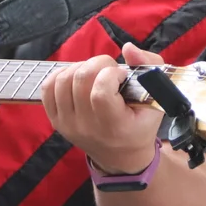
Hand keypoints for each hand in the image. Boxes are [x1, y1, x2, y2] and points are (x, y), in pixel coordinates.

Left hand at [40, 43, 165, 172]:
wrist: (121, 157)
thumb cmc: (140, 125)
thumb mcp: (157, 99)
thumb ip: (148, 66)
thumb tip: (127, 48)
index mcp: (114, 126)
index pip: (101, 92)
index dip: (111, 74)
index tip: (122, 76)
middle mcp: (87, 127)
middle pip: (81, 79)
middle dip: (98, 63)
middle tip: (109, 70)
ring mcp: (68, 125)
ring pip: (63, 80)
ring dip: (81, 67)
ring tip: (95, 73)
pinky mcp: (56, 120)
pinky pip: (48, 88)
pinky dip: (61, 74)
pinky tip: (77, 77)